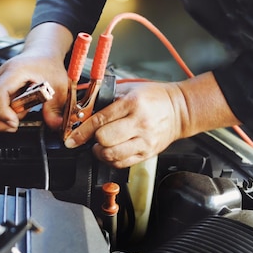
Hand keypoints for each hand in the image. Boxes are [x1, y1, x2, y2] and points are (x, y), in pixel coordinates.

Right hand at [0, 23, 73, 131]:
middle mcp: (0, 76)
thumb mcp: (59, 86)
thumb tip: (54, 123)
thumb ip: (55, 106)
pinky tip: (2, 121)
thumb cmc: (47, 66)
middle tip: (12, 127)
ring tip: (6, 125)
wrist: (42, 55)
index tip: (14, 123)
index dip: (2, 112)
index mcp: (15, 71)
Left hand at [64, 72, 239, 167]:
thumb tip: (81, 109)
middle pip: (104, 140)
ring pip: (112, 156)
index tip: (71, 138)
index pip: (100, 120)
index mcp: (133, 103)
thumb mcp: (129, 89)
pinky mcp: (147, 154)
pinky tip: (111, 151)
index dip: (81, 132)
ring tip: (101, 145)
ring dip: (100, 152)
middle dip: (92, 140)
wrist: (180, 109)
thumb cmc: (154, 97)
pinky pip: (122, 164)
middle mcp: (140, 123)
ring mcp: (145, 141)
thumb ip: (106, 99)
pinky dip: (111, 160)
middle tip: (91, 137)